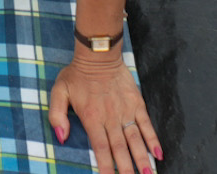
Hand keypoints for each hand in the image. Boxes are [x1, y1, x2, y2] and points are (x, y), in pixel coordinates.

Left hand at [47, 53, 158, 173]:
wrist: (98, 54)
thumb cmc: (76, 74)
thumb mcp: (59, 92)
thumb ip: (57, 116)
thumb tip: (61, 138)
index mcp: (92, 118)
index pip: (101, 149)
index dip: (106, 167)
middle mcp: (111, 118)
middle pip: (120, 149)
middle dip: (127, 170)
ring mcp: (126, 111)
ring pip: (135, 140)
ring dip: (142, 159)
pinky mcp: (137, 103)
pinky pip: (146, 124)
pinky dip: (153, 139)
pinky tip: (158, 153)